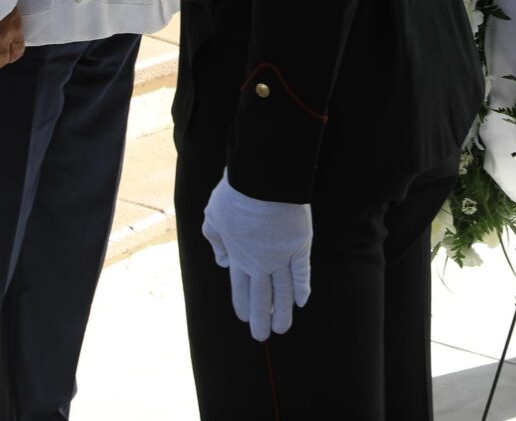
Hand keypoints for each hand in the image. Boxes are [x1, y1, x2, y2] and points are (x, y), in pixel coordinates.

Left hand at [203, 171, 311, 340]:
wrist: (260, 181)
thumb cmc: (233, 194)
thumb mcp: (213, 218)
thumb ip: (216, 241)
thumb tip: (223, 262)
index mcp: (238, 257)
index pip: (241, 289)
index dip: (243, 305)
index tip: (245, 319)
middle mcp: (259, 263)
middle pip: (261, 298)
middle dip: (261, 320)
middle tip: (263, 336)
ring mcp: (281, 256)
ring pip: (283, 292)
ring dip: (283, 312)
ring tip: (283, 329)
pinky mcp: (300, 245)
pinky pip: (302, 273)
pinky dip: (302, 288)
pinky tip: (302, 302)